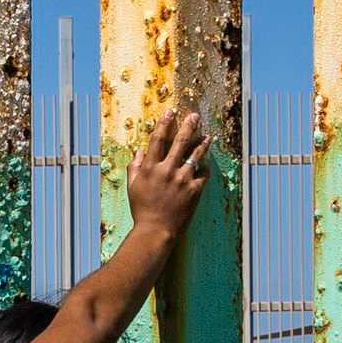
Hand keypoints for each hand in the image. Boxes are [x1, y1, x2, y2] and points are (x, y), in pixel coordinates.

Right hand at [126, 108, 211, 236]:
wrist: (156, 230)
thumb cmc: (142, 210)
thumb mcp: (132, 187)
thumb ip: (135, 167)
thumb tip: (139, 152)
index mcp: (150, 168)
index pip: (157, 139)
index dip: (164, 123)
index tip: (170, 112)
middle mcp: (167, 170)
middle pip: (180, 142)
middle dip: (188, 126)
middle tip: (195, 116)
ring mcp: (182, 180)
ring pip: (196, 155)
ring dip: (203, 144)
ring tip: (208, 137)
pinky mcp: (194, 190)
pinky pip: (203, 174)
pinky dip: (205, 168)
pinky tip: (208, 163)